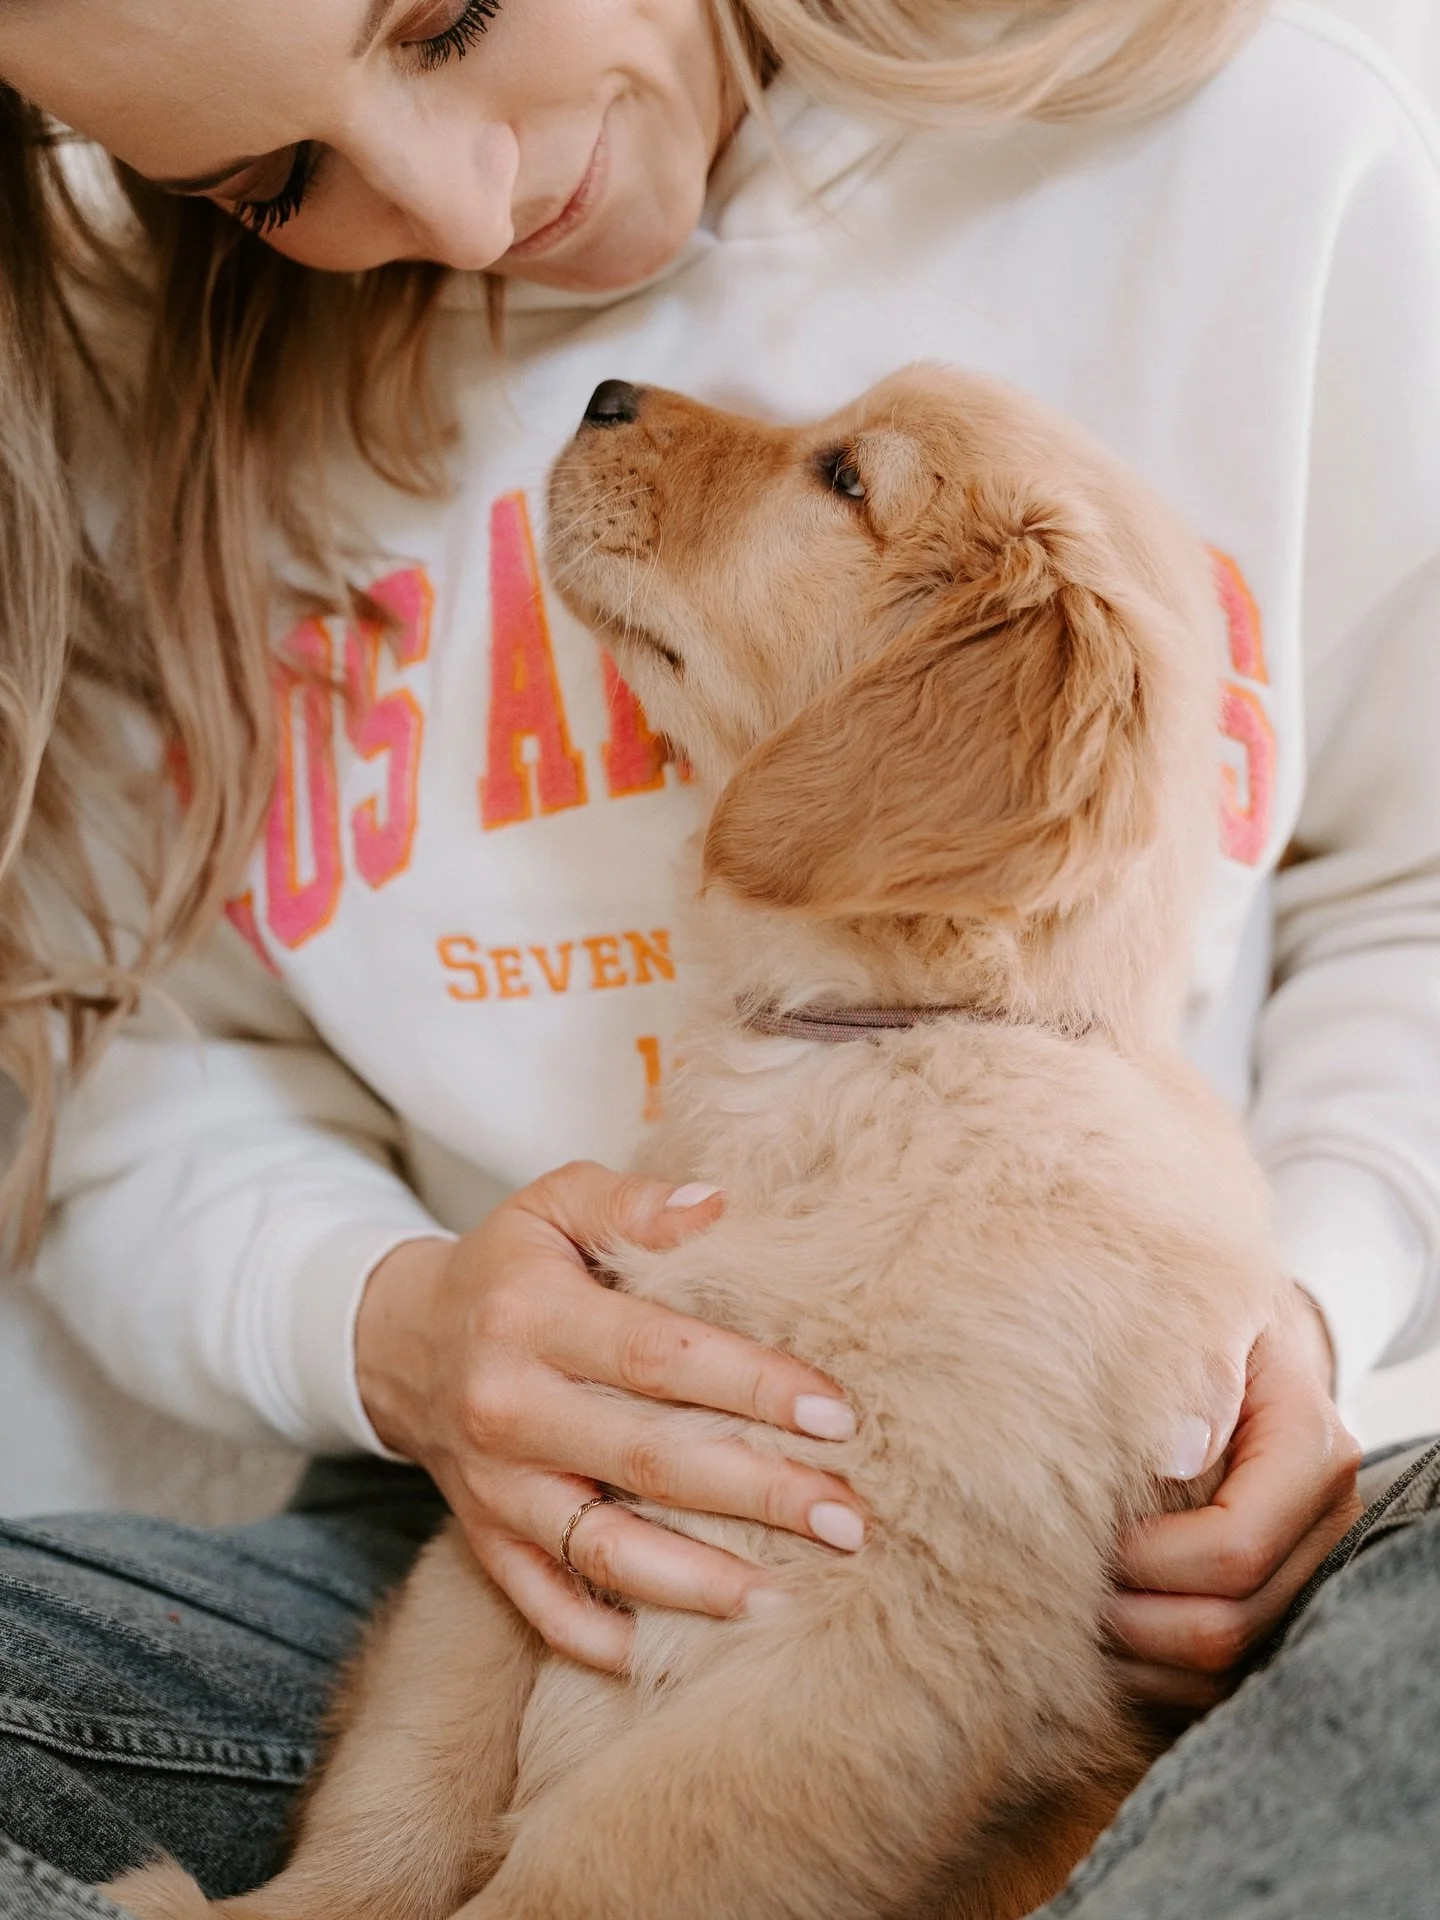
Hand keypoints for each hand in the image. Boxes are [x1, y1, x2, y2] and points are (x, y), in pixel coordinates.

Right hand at [354, 1161, 863, 1671]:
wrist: (401, 1340)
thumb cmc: (508, 1267)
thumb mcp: (556, 1203)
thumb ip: (636, 1204)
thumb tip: (724, 1208)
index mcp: (533, 1317)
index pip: (660, 1357)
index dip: (753, 1386)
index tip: (837, 1413)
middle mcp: (510, 1408)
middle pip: (651, 1461)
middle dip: (758, 1494)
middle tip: (847, 1517)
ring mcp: (496, 1488)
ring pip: (606, 1552)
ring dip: (701, 1584)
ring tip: (788, 1597)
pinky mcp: (486, 1542)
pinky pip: (547, 1606)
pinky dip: (607, 1640)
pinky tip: (684, 1652)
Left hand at [1106, 1283, 1362, 1715]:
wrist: (1232, 1339)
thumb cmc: (1194, 1321)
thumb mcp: (1202, 1308)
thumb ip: (1194, 1364)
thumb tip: (1174, 1450)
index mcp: (1311, 1449)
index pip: (1235, 1549)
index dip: (1148, 1560)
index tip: (1085, 1533)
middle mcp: (1326, 1526)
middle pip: (1229, 1624)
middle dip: (1130, 1617)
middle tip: (1054, 1579)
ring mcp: (1306, 1574)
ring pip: (1223, 1668)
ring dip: (1134, 1655)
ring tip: (1068, 1605)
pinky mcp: (1274, 1606)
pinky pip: (1219, 1681)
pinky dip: (1150, 1674)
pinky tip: (1097, 1631)